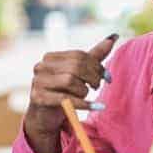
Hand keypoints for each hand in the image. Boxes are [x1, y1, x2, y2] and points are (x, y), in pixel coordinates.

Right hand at [23, 34, 117, 152]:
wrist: (45, 117)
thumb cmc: (63, 92)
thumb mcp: (79, 73)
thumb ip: (94, 56)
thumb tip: (114, 36)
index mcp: (50, 58)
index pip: (79, 55)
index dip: (97, 65)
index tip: (107, 77)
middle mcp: (41, 67)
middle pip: (75, 66)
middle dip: (93, 77)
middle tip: (97, 87)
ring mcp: (38, 82)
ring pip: (70, 81)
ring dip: (84, 91)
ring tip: (85, 96)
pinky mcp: (38, 98)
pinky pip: (65, 98)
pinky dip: (84, 104)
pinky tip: (96, 106)